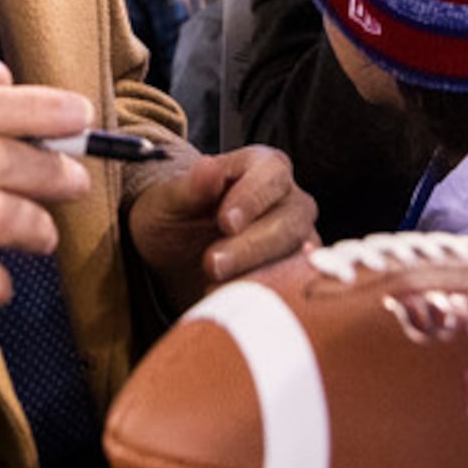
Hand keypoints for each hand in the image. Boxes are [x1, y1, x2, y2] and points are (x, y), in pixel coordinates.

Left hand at [125, 144, 314, 306]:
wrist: (176, 255)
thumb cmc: (175, 217)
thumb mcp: (168, 202)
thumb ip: (190, 186)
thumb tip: (208, 167)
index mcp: (263, 166)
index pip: (271, 175)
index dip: (252, 198)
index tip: (225, 222)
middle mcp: (290, 199)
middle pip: (289, 221)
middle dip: (250, 246)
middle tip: (212, 264)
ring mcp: (299, 238)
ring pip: (296, 258)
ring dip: (256, 276)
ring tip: (213, 287)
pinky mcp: (296, 273)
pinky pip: (293, 287)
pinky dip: (264, 296)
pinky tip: (233, 300)